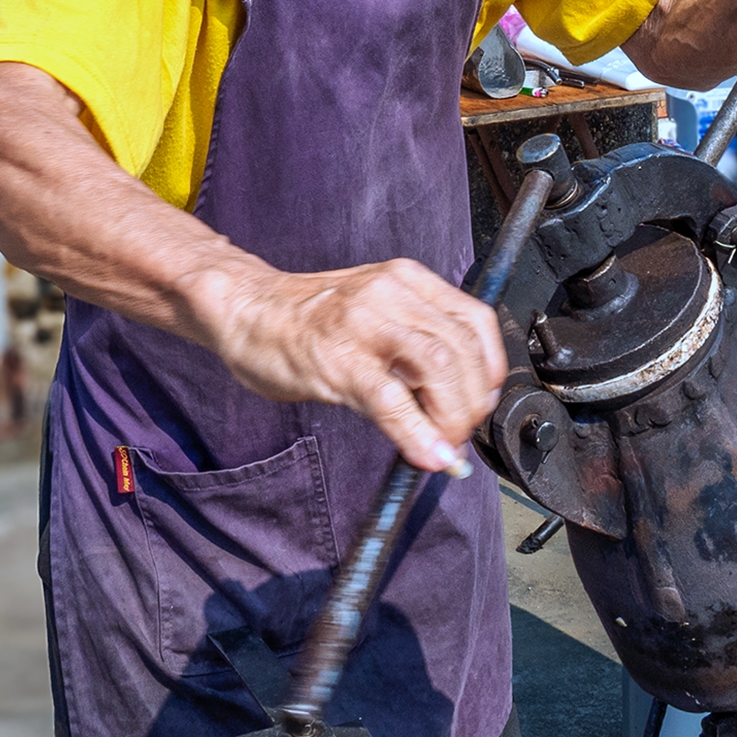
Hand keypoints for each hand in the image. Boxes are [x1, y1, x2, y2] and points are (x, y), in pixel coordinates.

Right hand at [199, 256, 508, 472]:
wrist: (245, 309)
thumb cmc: (309, 319)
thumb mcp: (375, 312)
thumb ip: (416, 344)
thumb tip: (456, 400)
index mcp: (409, 280)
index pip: (477, 321)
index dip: (491, 370)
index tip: (482, 401)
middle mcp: (393, 294)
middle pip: (464, 349)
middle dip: (473, 403)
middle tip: (459, 433)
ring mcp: (364, 324)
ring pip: (439, 368)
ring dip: (452, 417)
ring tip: (443, 445)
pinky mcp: (337, 360)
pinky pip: (391, 400)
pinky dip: (417, 434)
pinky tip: (426, 456)